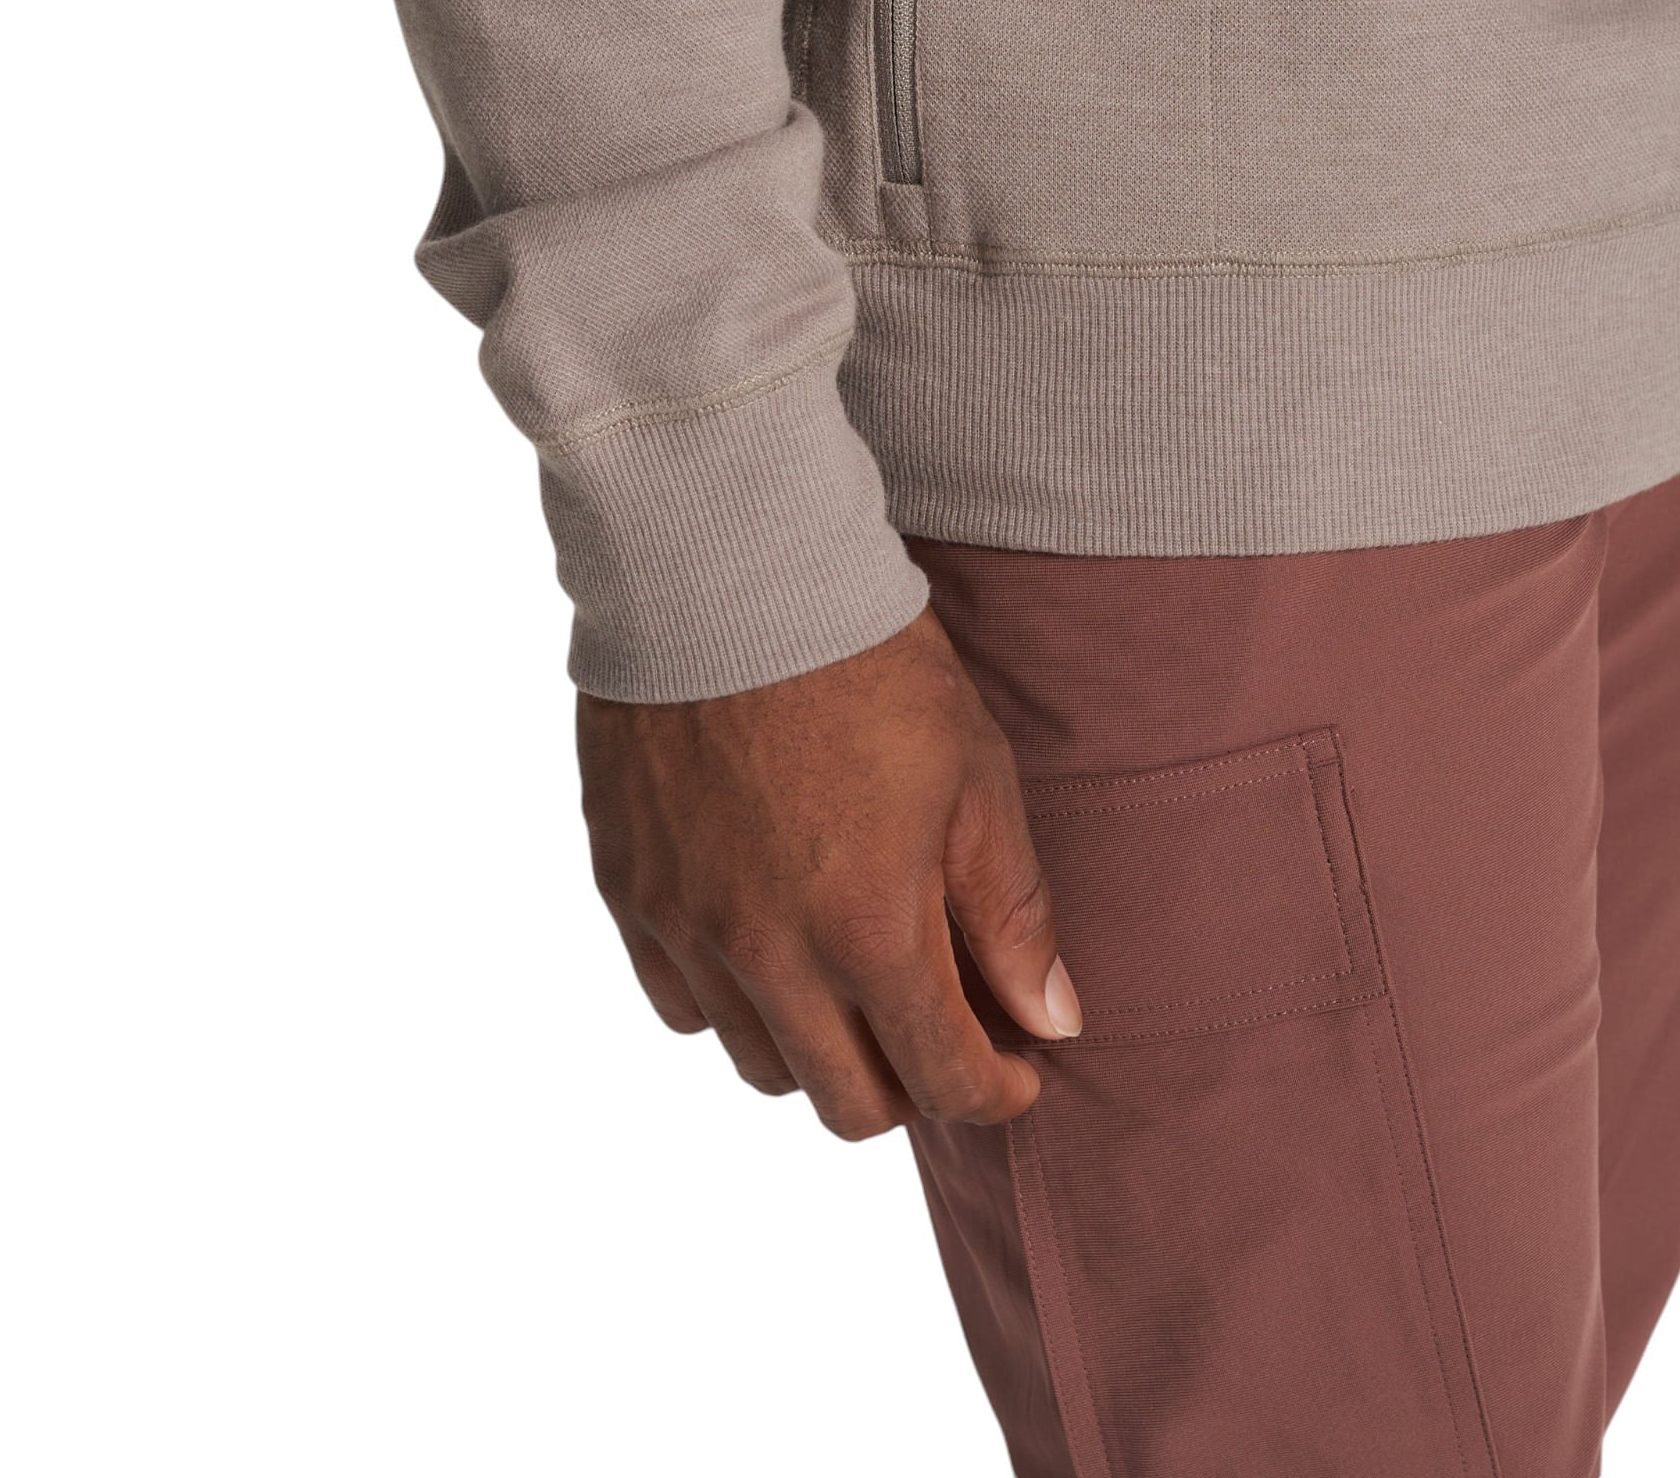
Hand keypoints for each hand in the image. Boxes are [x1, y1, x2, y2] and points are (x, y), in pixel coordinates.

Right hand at [576, 607, 1080, 1140]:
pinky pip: (678, 1004)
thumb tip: (1051, 1020)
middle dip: (911, 1088)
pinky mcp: (629, 891)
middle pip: (847, 1107)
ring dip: (819, 1048)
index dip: (997, 1092)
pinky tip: (763, 945)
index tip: (1016, 1066)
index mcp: (870, 929)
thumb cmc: (864, 663)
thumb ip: (1011, 912)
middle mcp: (769, 953)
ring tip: (848, 984)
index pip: (945, 1083)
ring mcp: (687, 927)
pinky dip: (729, 1002)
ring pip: (758, 1065)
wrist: (724, 572)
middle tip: (936, 1029)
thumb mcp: (974, 774)